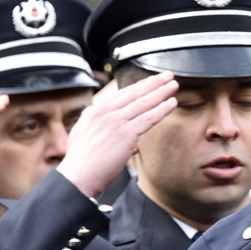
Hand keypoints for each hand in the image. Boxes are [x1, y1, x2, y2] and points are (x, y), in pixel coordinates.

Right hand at [56, 73, 179, 197]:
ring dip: (161, 92)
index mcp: (95, 111)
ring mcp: (116, 121)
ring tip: (173, 84)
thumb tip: (122, 137)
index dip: (139, 87)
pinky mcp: (126, 133)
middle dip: (153, 82)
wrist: (77, 175)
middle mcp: (105, 112)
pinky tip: (172, 103)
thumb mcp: (84, 137)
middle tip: (167, 75)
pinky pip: (149, 118)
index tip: (150, 81)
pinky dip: (162, 109)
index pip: (121, 95)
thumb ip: (102, 131)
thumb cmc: (80, 162)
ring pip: (144, 102)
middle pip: (134, 93)